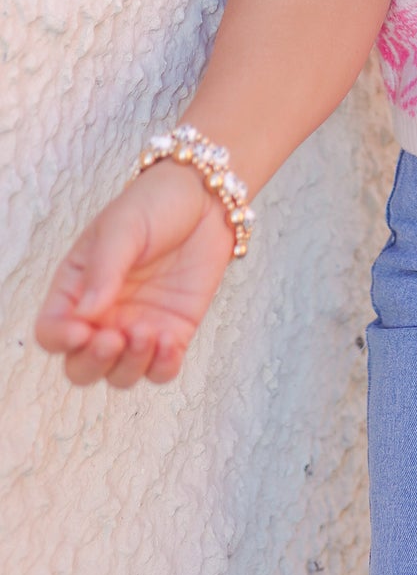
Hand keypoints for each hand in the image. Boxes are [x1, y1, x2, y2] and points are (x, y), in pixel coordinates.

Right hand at [34, 160, 238, 387]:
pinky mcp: (173, 332)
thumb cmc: (155, 205)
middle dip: (93, 363)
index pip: (51, 330)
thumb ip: (104, 269)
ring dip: (130, 366)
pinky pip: (161, 370)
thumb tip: (85, 314)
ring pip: (120, 374)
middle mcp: (102, 316)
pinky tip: (170, 342)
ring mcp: (137, 327)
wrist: (207, 200)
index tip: (83, 331)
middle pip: (81, 366)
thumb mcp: (123, 226)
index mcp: (76, 289)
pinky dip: (162, 367)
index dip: (61, 339)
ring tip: (148, 333)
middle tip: (114, 339)